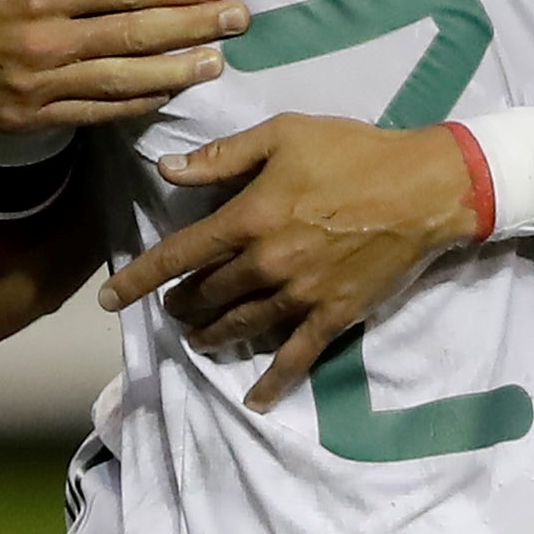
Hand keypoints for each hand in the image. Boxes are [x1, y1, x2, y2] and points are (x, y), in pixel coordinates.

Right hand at [0, 0, 246, 134]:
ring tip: (217, 62)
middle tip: (239, 21)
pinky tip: (168, 92)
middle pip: (133, 36)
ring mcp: (36, 87)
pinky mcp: (29, 118)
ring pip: (121, 81)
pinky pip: (94, 112)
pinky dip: (135, 104)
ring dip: (175, 72)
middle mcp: (42, 43)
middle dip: (193, 28)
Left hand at [104, 116, 480, 409]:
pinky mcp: (333, 315)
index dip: (138, 279)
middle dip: (182, 304)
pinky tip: (254, 400)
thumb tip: (169, 170)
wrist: (424, 187)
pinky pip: (295, 357)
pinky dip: (272, 381)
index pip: (178, 255)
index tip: (109, 299)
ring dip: (212, 336)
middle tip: (172, 307)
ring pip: (240, 326)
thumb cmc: (353, 151)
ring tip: (198, 339)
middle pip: (207, 295)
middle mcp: (266, 264)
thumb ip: (223, 156)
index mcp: (249, 218)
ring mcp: (300, 295)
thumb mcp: (284, 134)